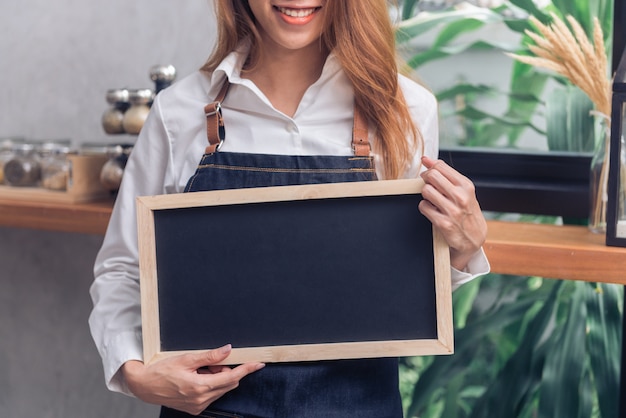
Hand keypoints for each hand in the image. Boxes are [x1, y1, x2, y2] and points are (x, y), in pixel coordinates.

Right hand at [122, 344, 264, 414]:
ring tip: (199, 370)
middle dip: (225, 370)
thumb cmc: (162, 370)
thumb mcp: (186, 359)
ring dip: (217, 377)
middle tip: (209, 362)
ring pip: (220, 389)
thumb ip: (209, 356)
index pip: (231, 377)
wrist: (144, 386)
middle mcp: (201, 400)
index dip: (247, 369)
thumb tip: (228, 350)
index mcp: (200, 387)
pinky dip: (210, 385)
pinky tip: (196, 378)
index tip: (259, 363)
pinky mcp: (194, 409)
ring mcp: (198, 406)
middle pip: (228, 383)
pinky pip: (212, 395)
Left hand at [418, 156, 487, 270]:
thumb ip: (446, 175)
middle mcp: (460, 196)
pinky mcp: (443, 223)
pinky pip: (423, 207)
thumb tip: (426, 160)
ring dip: (425, 195)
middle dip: (426, 179)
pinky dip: (425, 208)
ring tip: (432, 200)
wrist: (474, 239)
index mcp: (466, 185)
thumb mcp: (463, 191)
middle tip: (429, 185)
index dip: (430, 167)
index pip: (440, 166)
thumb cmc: (467, 212)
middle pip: (431, 176)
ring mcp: (452, 210)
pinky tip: (432, 211)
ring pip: (426, 190)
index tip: (427, 170)